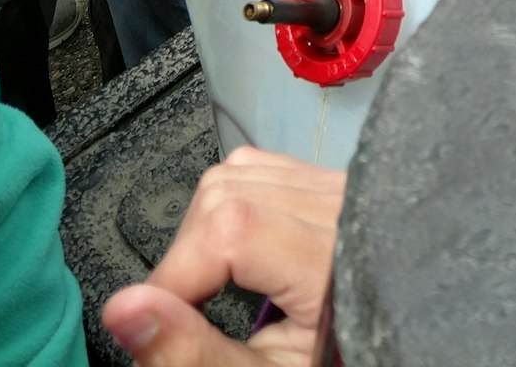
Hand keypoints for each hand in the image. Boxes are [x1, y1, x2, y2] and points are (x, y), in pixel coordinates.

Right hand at [102, 148, 343, 365]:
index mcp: (331, 259)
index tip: (156, 323)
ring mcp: (339, 184)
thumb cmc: (334, 364)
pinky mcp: (330, 178)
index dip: (174, 276)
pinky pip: (259, 167)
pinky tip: (234, 253)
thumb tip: (122, 309)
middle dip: (184, 257)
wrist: (393, 350)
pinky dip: (228, 203)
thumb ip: (191, 352)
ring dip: (200, 230)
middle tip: (184, 315)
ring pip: (235, 174)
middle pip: (224, 195)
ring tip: (209, 289)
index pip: (230, 229)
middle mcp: (342, 205)